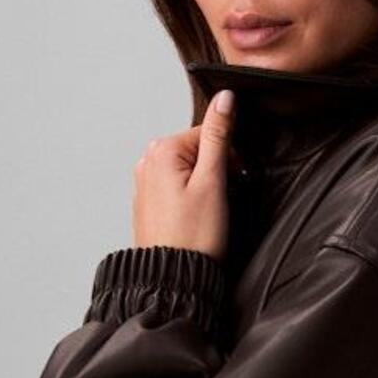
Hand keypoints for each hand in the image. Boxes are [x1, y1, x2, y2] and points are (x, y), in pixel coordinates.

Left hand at [132, 88, 238, 260]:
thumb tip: (225, 99)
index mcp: (161, 150)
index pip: (209, 134)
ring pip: (189, 170)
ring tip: (206, 213)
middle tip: (220, 200)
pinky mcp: (148, 202)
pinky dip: (191, 199)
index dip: (230, 157)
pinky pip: (177, 188)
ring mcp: (145, 183)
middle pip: (198, 151)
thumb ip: (218, 135)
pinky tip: (195, 219)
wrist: (171, 278)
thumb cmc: (193, 236)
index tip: (232, 181)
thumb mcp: (213, 180)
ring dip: (205, 186)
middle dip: (216, 171)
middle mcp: (147, 162)